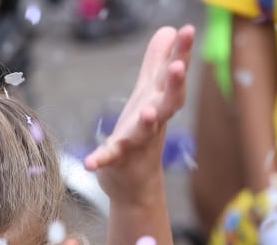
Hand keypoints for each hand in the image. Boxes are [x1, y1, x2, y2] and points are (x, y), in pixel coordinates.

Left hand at [84, 25, 193, 197]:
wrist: (136, 184)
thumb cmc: (143, 133)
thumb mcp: (149, 94)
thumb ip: (157, 62)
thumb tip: (169, 29)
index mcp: (159, 101)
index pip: (173, 75)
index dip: (181, 53)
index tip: (187, 29)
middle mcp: (153, 121)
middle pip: (169, 101)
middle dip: (175, 84)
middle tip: (178, 67)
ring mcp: (137, 142)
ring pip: (146, 130)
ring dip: (148, 121)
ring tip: (149, 111)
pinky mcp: (119, 161)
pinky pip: (110, 159)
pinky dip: (100, 160)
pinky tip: (89, 163)